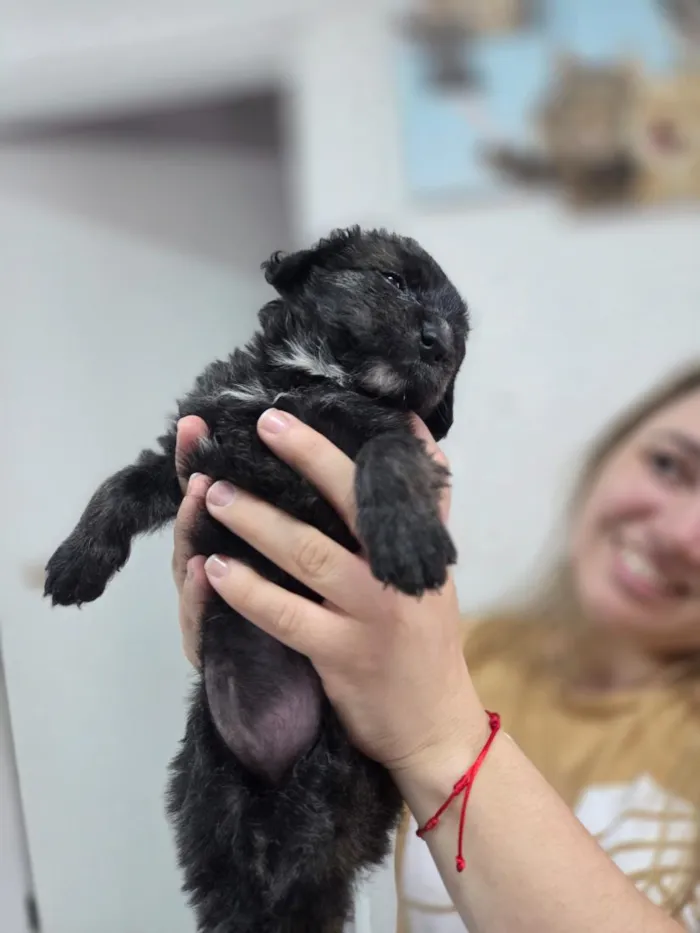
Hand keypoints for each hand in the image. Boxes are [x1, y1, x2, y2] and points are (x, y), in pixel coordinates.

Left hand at [174, 408, 485, 774]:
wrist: (435, 725)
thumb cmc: (427, 639)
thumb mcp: (435, 568)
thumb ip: (426, 505)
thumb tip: (417, 430)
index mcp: (414, 545)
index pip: (375, 482)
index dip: (328, 447)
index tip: (283, 416)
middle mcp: (394, 571)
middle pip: (345, 503)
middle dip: (302, 459)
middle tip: (258, 426)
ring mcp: (368, 613)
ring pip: (307, 554)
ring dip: (257, 520)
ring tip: (214, 494)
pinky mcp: (342, 655)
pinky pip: (286, 616)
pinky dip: (248, 591)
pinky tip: (216, 570)